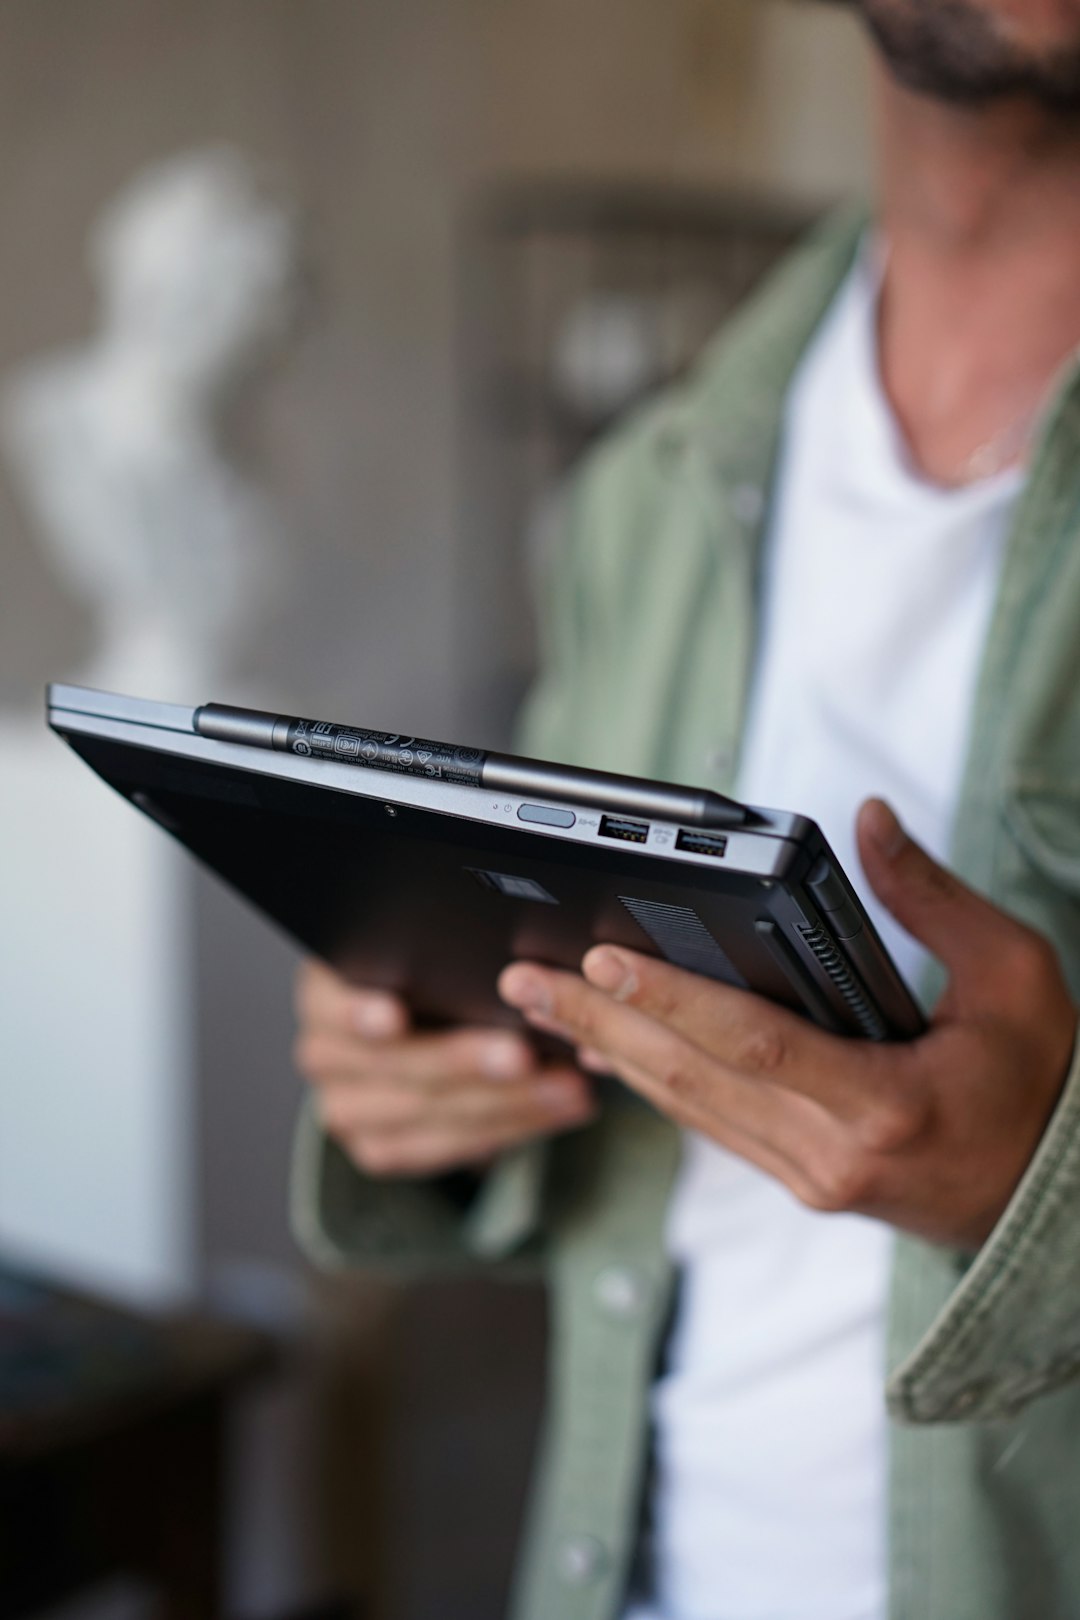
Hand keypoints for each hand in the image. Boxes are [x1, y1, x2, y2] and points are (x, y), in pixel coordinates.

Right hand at [294, 960, 596, 1178]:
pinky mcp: (378, 1148)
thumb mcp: (421, 957)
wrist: (406, 1034)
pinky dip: (509, 1128)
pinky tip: (555, 1110)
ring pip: (427, 1112)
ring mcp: (346, 1108)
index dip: (360, 1013)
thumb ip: (442, 958)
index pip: (333, 1004)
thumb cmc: (425, 980)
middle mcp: (325, 1055)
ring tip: (565, 1086)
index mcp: (325, 994)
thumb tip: (512, 965)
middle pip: (394, 1064)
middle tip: (522, 1053)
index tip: (394, 1017)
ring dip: (506, 1101)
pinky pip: (445, 1146)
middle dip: (464, 1060)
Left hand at [498, 799, 1078, 1249]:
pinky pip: (708, 1124)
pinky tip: (605, 1046)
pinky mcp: (799, 1180)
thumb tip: (870, 818)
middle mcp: (831, 1153)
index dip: (672, 998)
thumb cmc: (1042, 1081)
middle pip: (692, 1079)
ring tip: (539, 1004)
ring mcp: (808, 1176)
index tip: (602, 957)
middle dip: (601, 1022)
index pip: (752, 1044)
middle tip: (525, 980)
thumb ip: (931, 897)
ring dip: (610, 1049)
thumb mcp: (1013, 975)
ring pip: (688, 1106)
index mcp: (885, 1104)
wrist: (1056, 1197)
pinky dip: (652, 1080)